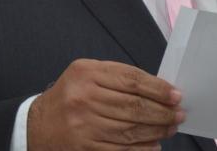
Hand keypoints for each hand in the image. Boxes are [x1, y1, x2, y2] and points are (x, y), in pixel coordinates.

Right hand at [27, 59, 183, 150]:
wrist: (37, 125)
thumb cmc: (70, 95)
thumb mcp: (88, 74)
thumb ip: (119, 77)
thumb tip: (159, 90)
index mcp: (87, 74)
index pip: (132, 80)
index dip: (158, 89)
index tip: (176, 95)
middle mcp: (84, 98)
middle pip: (134, 106)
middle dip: (162, 112)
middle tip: (178, 114)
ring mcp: (83, 125)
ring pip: (130, 129)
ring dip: (156, 130)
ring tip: (170, 128)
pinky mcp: (84, 147)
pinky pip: (120, 148)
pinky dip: (140, 148)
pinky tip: (153, 144)